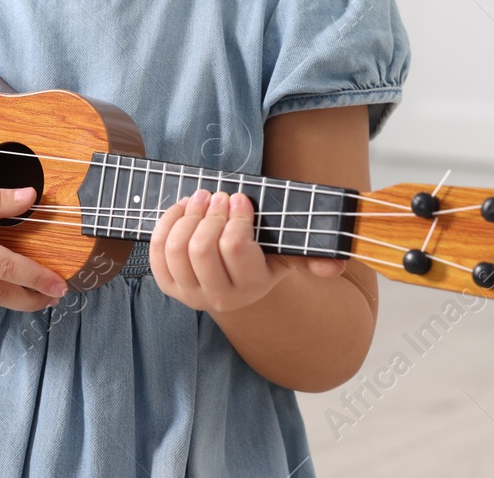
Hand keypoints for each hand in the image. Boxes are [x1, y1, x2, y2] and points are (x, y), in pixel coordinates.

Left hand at [148, 189, 345, 313]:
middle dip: (209, 214)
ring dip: (187, 215)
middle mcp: (219, 298)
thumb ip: (311, 256)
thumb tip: (337, 265)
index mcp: (251, 287)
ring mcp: (190, 294)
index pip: (235, 248)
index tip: (240, 197)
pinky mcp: (168, 285)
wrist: (236, 281)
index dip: (235, 216)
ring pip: (176, 248)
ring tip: (202, 197)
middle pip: (202, 248)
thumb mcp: (288, 255)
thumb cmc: (263, 258)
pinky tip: (182, 208)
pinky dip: (166, 223)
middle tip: (219, 194)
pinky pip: (156, 251)